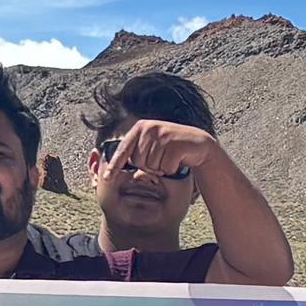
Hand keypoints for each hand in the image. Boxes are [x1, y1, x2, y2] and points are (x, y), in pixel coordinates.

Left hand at [98, 117, 216, 193]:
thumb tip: (117, 170)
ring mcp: (162, 135)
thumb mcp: (151, 147)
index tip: (107, 178)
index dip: (115, 165)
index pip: (123, 150)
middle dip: (148, 167)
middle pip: (138, 162)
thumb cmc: (171, 148)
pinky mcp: (175, 144)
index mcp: (140, 128)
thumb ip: (136, 154)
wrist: (198, 144)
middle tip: (161, 159)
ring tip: (169, 158)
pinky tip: (178, 160)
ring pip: (152, 166)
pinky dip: (171, 169)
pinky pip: (166, 168)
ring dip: (161, 168)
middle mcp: (149, 128)